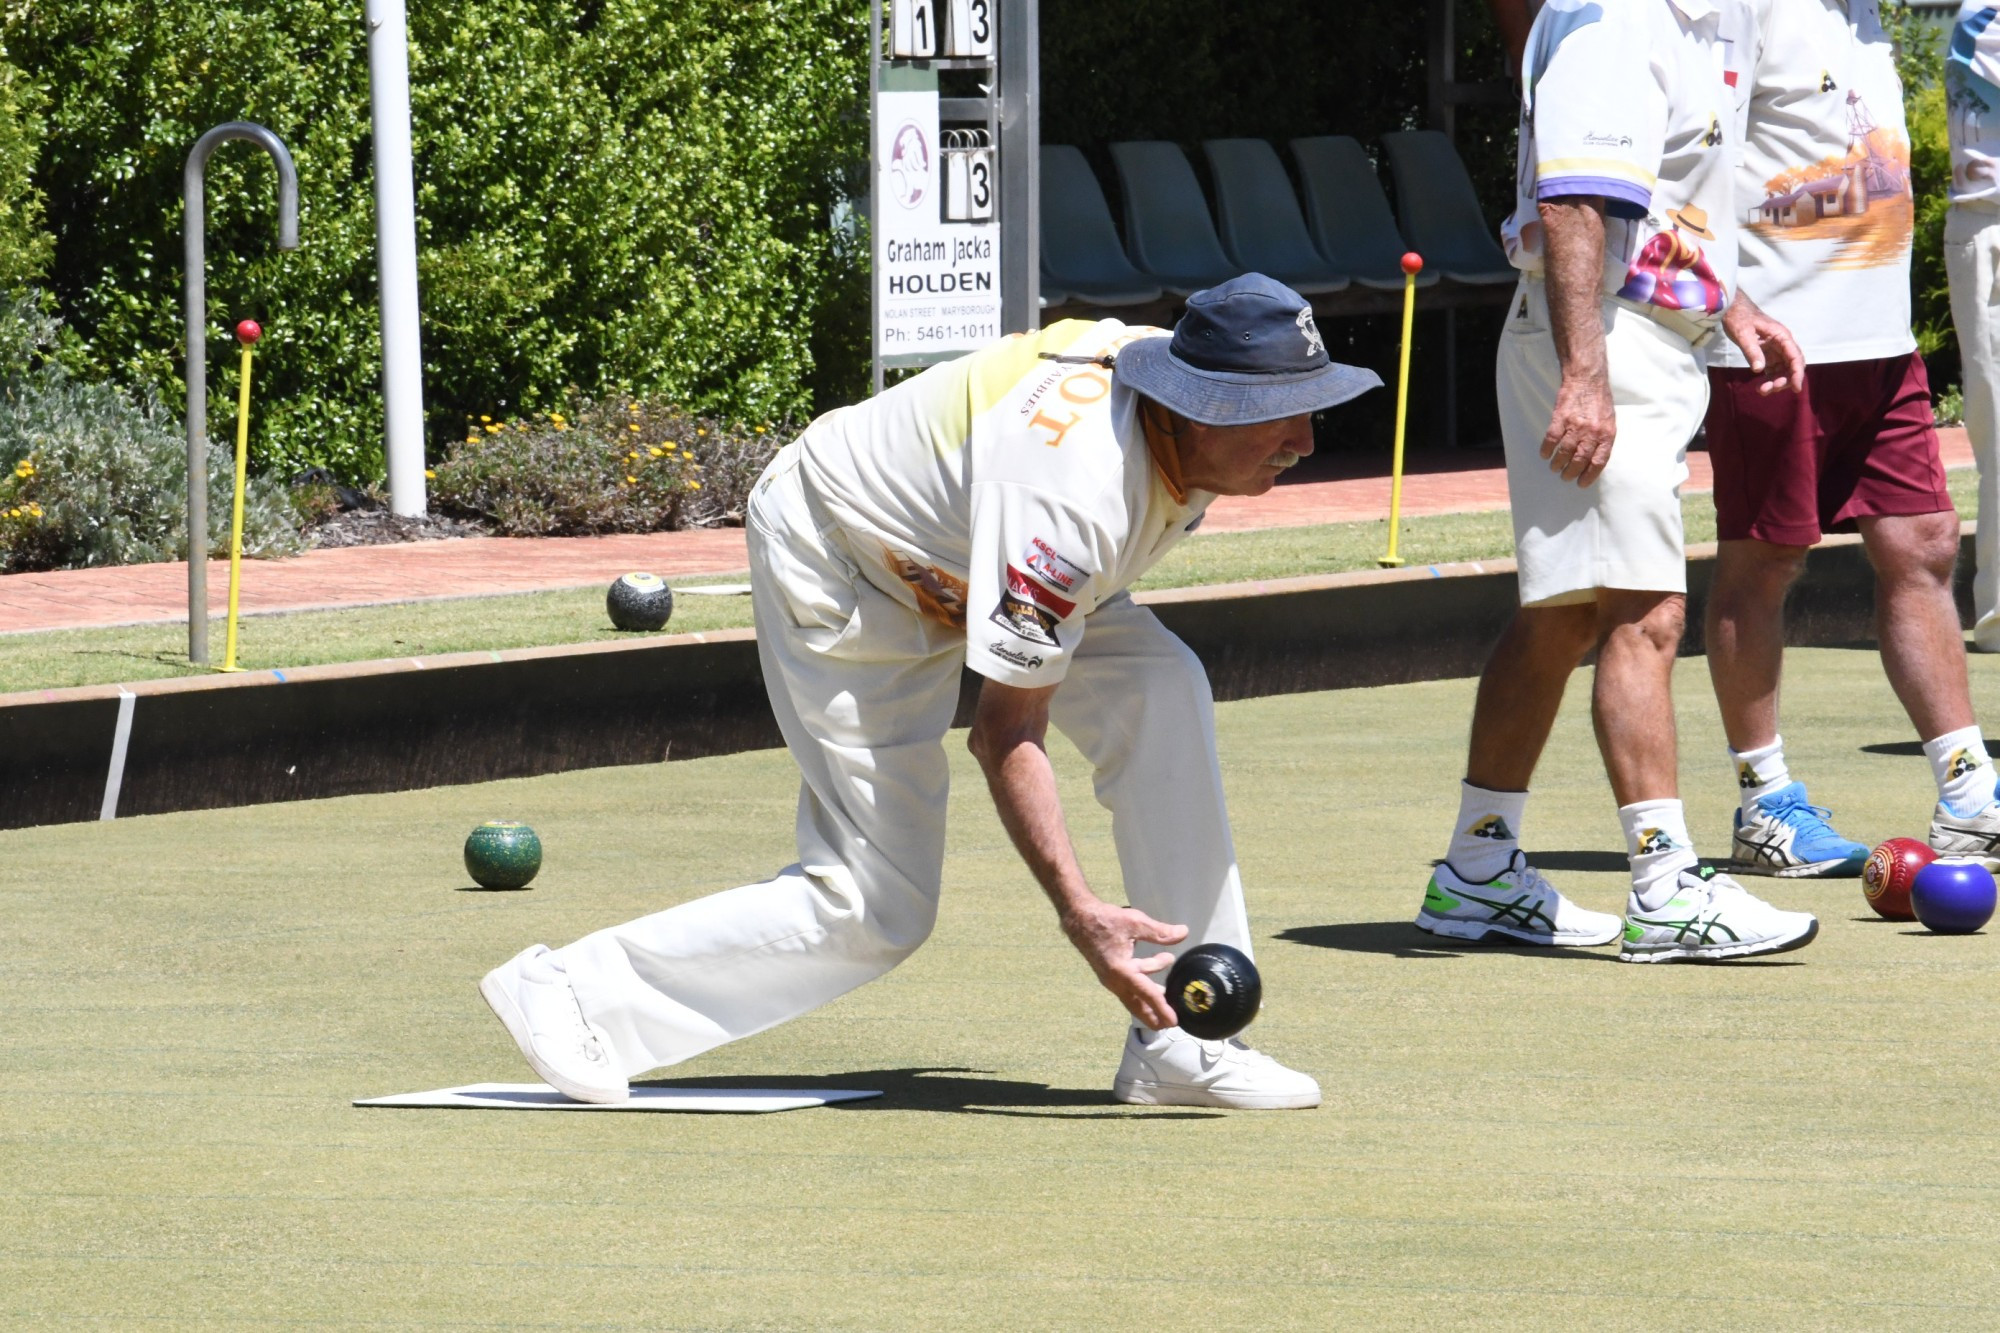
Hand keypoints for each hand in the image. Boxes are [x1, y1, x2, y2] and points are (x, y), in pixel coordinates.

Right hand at [1059, 898, 1188, 1028]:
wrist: (1079, 918)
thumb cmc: (1104, 920)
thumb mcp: (1136, 923)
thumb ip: (1160, 932)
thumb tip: (1183, 933)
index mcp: (1121, 970)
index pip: (1146, 994)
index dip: (1161, 1008)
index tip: (1173, 1021)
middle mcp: (1114, 980)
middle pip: (1137, 1005)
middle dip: (1154, 1016)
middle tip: (1171, 1024)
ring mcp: (1110, 978)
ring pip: (1134, 995)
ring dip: (1151, 996)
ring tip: (1167, 993)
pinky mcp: (1109, 973)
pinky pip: (1129, 986)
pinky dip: (1143, 984)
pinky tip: (1156, 970)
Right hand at [1540, 370, 1616, 486]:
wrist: (1587, 379)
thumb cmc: (1599, 401)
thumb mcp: (1609, 421)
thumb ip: (1602, 440)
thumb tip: (1594, 459)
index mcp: (1606, 434)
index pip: (1598, 462)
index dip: (1589, 475)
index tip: (1581, 483)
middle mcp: (1592, 432)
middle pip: (1580, 460)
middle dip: (1572, 472)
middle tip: (1566, 477)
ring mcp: (1575, 425)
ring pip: (1565, 452)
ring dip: (1558, 464)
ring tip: (1555, 468)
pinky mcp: (1560, 418)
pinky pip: (1551, 439)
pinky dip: (1547, 450)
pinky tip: (1545, 454)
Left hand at [1722, 296, 1805, 396]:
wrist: (1732, 309)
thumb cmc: (1739, 318)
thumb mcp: (1743, 334)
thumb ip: (1752, 351)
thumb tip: (1759, 370)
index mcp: (1782, 336)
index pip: (1795, 357)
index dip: (1797, 374)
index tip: (1796, 388)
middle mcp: (1782, 344)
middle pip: (1792, 366)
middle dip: (1785, 380)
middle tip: (1770, 388)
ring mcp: (1775, 349)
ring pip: (1783, 370)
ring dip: (1777, 382)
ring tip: (1762, 390)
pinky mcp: (1767, 354)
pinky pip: (1773, 370)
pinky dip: (1769, 379)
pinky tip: (1760, 387)